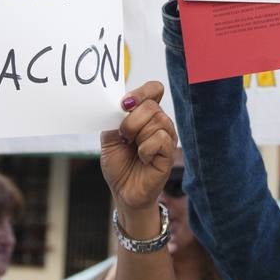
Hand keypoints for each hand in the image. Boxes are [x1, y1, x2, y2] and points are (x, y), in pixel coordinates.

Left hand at [100, 82, 175, 226]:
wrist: (123, 191)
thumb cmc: (119, 164)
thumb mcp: (109, 137)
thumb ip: (114, 118)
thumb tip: (121, 103)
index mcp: (146, 114)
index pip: (154, 89)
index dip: (141, 92)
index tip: (124, 104)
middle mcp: (160, 122)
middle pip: (151, 105)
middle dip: (131, 121)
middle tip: (124, 137)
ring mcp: (167, 137)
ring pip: (157, 120)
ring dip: (138, 136)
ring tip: (134, 149)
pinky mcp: (170, 153)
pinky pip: (161, 139)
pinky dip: (146, 149)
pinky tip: (143, 158)